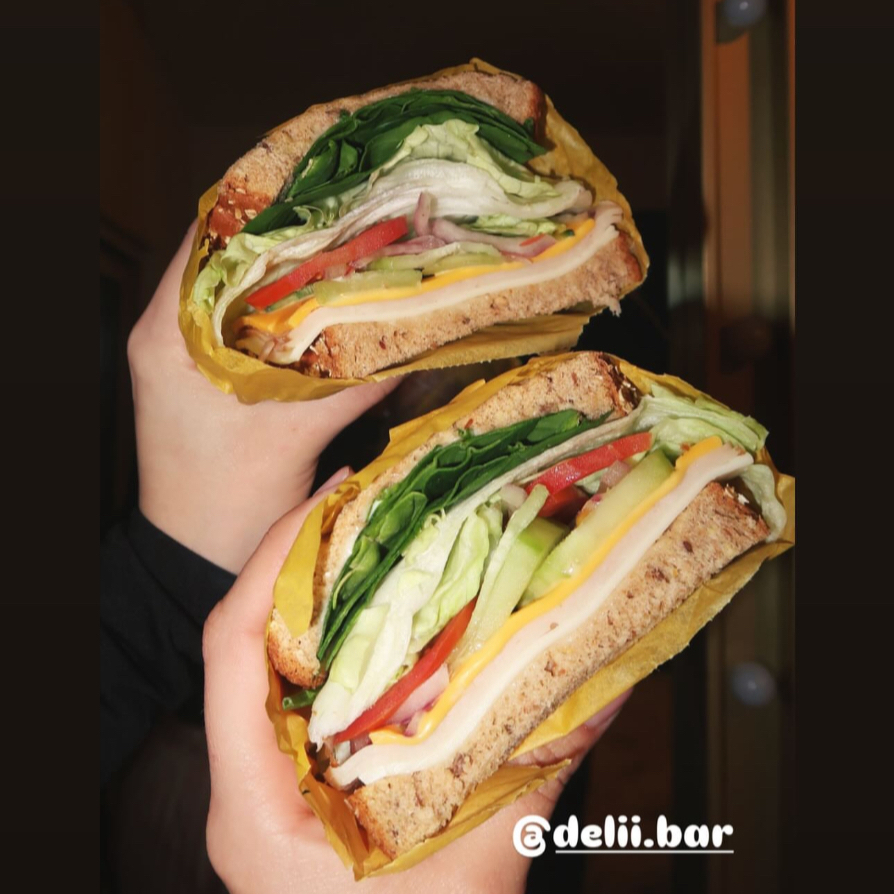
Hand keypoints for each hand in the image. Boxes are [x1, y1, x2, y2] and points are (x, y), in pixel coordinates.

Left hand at [127, 224, 400, 572]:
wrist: (198, 560)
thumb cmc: (224, 504)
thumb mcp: (292, 438)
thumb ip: (354, 387)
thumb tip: (418, 344)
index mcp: (166, 335)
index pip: (208, 242)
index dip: (267, 211)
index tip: (322, 193)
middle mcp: (169, 334)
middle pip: (231, 265)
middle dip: (292, 245)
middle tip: (353, 224)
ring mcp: (189, 356)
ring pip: (246, 298)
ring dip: (294, 284)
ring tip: (352, 258)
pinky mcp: (213, 379)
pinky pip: (255, 333)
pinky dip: (292, 323)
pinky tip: (336, 316)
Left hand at [203, 471, 630, 893]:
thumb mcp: (483, 869)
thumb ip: (540, 775)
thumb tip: (604, 689)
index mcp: (259, 807)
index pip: (232, 651)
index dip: (272, 561)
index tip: (325, 499)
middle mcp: (251, 786)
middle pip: (253, 642)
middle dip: (302, 560)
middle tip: (366, 499)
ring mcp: (270, 785)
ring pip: (277, 664)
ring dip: (324, 597)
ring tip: (378, 538)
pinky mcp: (300, 787)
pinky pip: (307, 695)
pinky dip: (346, 644)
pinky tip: (391, 616)